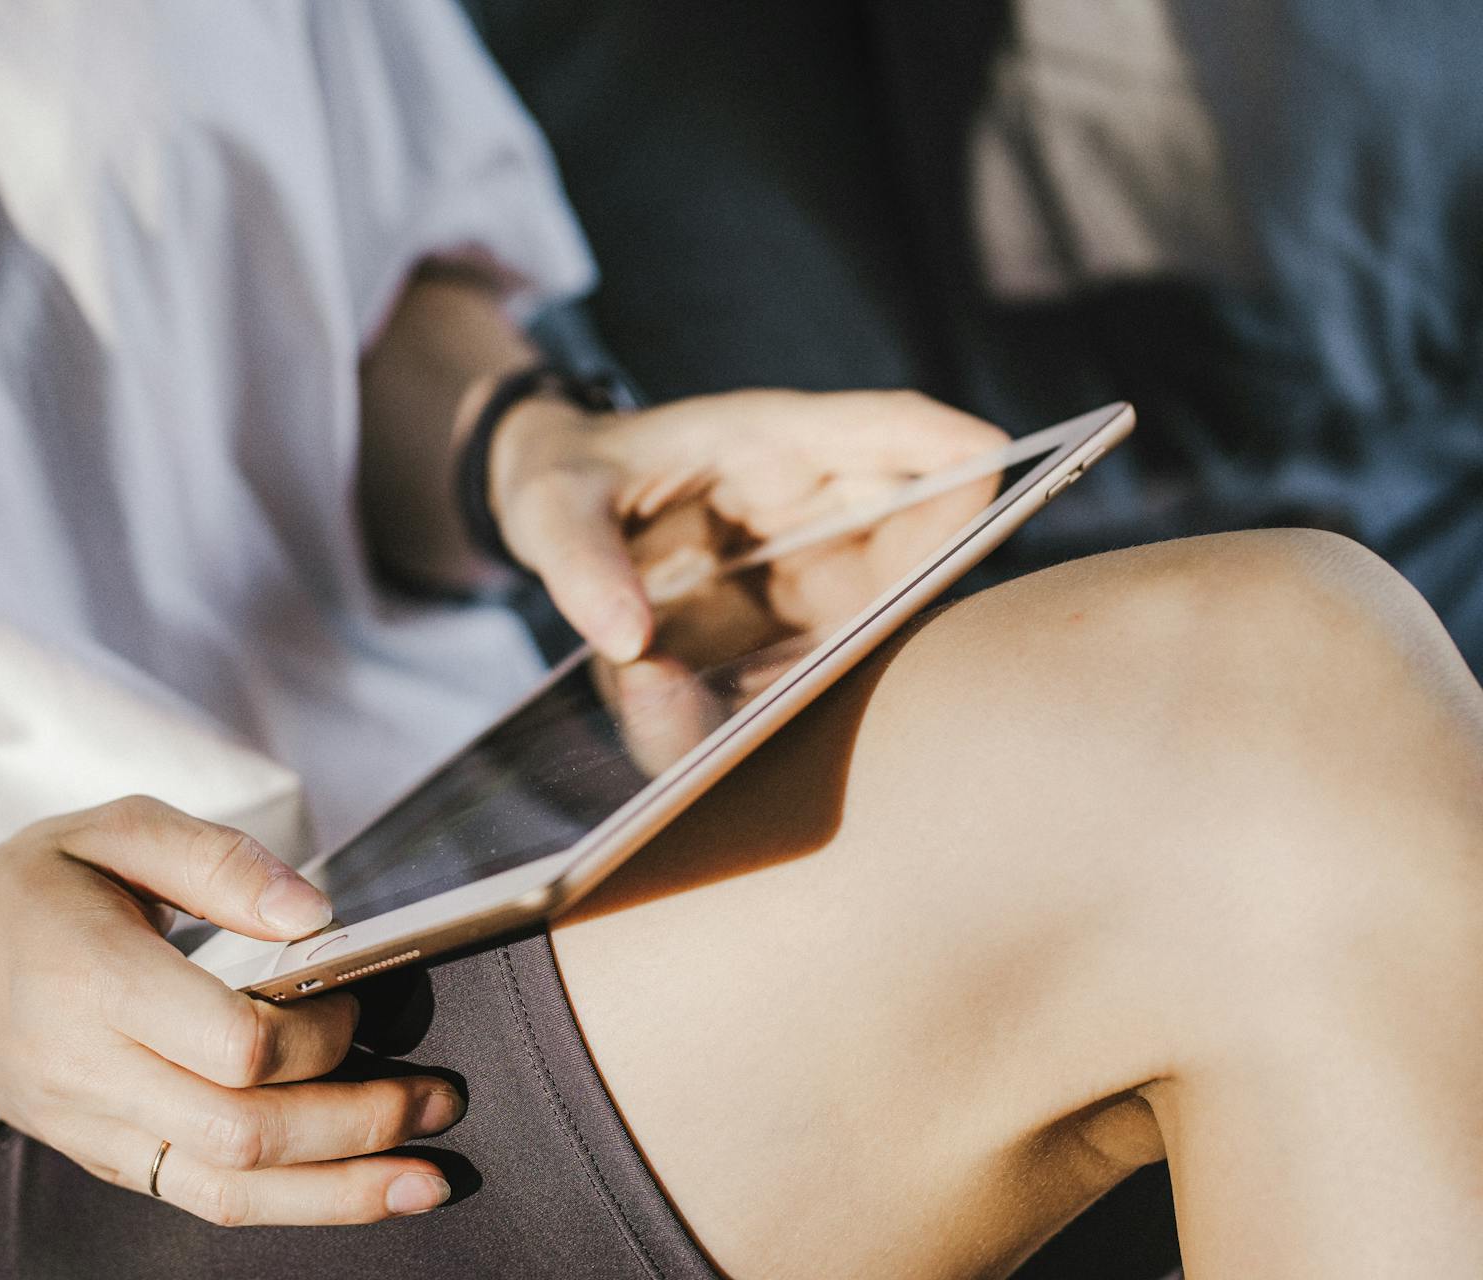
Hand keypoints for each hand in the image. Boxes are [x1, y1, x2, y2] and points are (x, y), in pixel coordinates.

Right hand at [0, 796, 461, 1225]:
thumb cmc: (27, 892)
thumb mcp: (111, 831)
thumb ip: (218, 860)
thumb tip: (316, 913)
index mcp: (95, 978)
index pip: (230, 1041)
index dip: (320, 1033)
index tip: (364, 995)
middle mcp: (93, 1068)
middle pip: (243, 1130)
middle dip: (358, 1124)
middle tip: (440, 1095)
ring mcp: (99, 1128)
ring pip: (227, 1191)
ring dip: (340, 1194)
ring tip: (427, 1177)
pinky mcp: (110, 1159)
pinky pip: (203, 1202)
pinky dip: (291, 1207)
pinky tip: (358, 1193)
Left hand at [482, 387, 1009, 660]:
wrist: (547, 509)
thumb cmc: (560, 481)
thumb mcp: (546, 506)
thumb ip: (579, 564)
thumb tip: (630, 645)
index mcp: (767, 440)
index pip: (883, 429)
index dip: (946, 446)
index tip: (998, 466)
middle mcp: (809, 501)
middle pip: (912, 527)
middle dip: (935, 563)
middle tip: (922, 622)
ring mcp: (811, 564)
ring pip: (883, 602)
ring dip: (872, 646)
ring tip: (811, 699)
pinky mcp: (793, 624)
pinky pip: (826, 661)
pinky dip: (811, 694)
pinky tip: (756, 736)